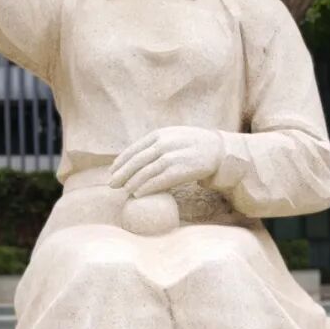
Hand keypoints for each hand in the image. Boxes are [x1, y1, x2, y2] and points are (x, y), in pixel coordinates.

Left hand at [110, 127, 224, 196]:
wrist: (218, 150)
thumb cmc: (194, 145)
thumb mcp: (173, 136)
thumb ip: (157, 143)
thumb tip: (138, 157)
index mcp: (159, 134)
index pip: (134, 149)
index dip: (121, 161)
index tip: (112, 170)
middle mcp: (163, 144)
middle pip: (136, 161)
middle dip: (121, 173)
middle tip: (111, 184)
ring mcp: (172, 156)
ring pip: (145, 172)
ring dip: (131, 182)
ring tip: (124, 190)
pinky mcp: (180, 170)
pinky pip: (159, 181)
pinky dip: (146, 187)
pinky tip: (138, 194)